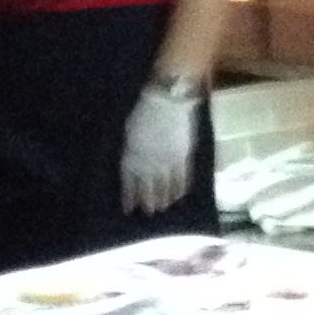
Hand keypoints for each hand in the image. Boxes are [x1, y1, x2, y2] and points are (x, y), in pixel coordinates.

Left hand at [121, 90, 195, 213]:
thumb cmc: (144, 113)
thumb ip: (132, 150)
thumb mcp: (130, 132)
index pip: (130, 184)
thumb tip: (134, 162)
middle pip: (148, 189)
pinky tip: (180, 195)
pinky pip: (183, 177)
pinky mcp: (184, 157)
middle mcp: (149, 165)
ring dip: (164, 198)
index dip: (130, 197)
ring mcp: (167, 162)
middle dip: (148, 202)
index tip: (130, 209)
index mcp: (132, 158)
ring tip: (164, 207)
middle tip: (149, 212)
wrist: (168, 102)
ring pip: (166, 187)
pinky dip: (181, 188)